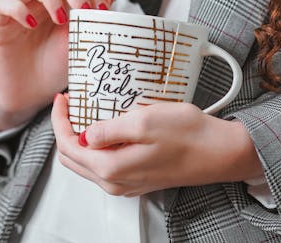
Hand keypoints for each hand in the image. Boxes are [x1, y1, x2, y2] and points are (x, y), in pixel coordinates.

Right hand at [0, 0, 116, 135]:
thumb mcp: (80, 41)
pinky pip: (2, 2)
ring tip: (60, 19)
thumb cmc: (56, 66)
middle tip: (83, 10)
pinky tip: (31, 25)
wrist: (31, 94)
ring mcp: (17, 7)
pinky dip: (17, 8)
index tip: (102, 11)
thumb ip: (94, 16)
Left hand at [51, 93, 263, 196]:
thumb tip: (85, 133)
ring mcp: (127, 182)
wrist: (219, 152)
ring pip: (88, 162)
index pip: (69, 146)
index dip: (60, 120)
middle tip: (72, 103)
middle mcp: (115, 182)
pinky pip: (106, 163)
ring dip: (82, 137)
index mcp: (111, 168)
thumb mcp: (145, 121)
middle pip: (74, 157)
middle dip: (67, 129)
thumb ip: (109, 129)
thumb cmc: (188, 135)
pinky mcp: (138, 177)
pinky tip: (110, 125)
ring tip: (88, 110)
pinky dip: (99, 145)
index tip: (63, 98)